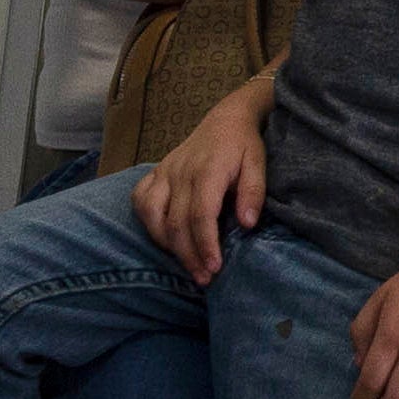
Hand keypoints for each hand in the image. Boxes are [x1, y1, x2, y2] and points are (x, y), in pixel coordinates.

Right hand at [137, 73, 274, 283]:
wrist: (226, 119)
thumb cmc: (244, 145)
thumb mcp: (258, 163)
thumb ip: (254, 192)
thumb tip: (247, 224)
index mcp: (207, 171)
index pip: (200, 215)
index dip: (205, 245)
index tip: (214, 268)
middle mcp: (180, 172)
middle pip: (176, 223)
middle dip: (188, 255)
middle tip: (204, 278)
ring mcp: (164, 172)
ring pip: (152, 215)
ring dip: (167, 245)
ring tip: (187, 264)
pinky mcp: (155, 173)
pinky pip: (140, 200)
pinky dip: (148, 222)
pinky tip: (164, 238)